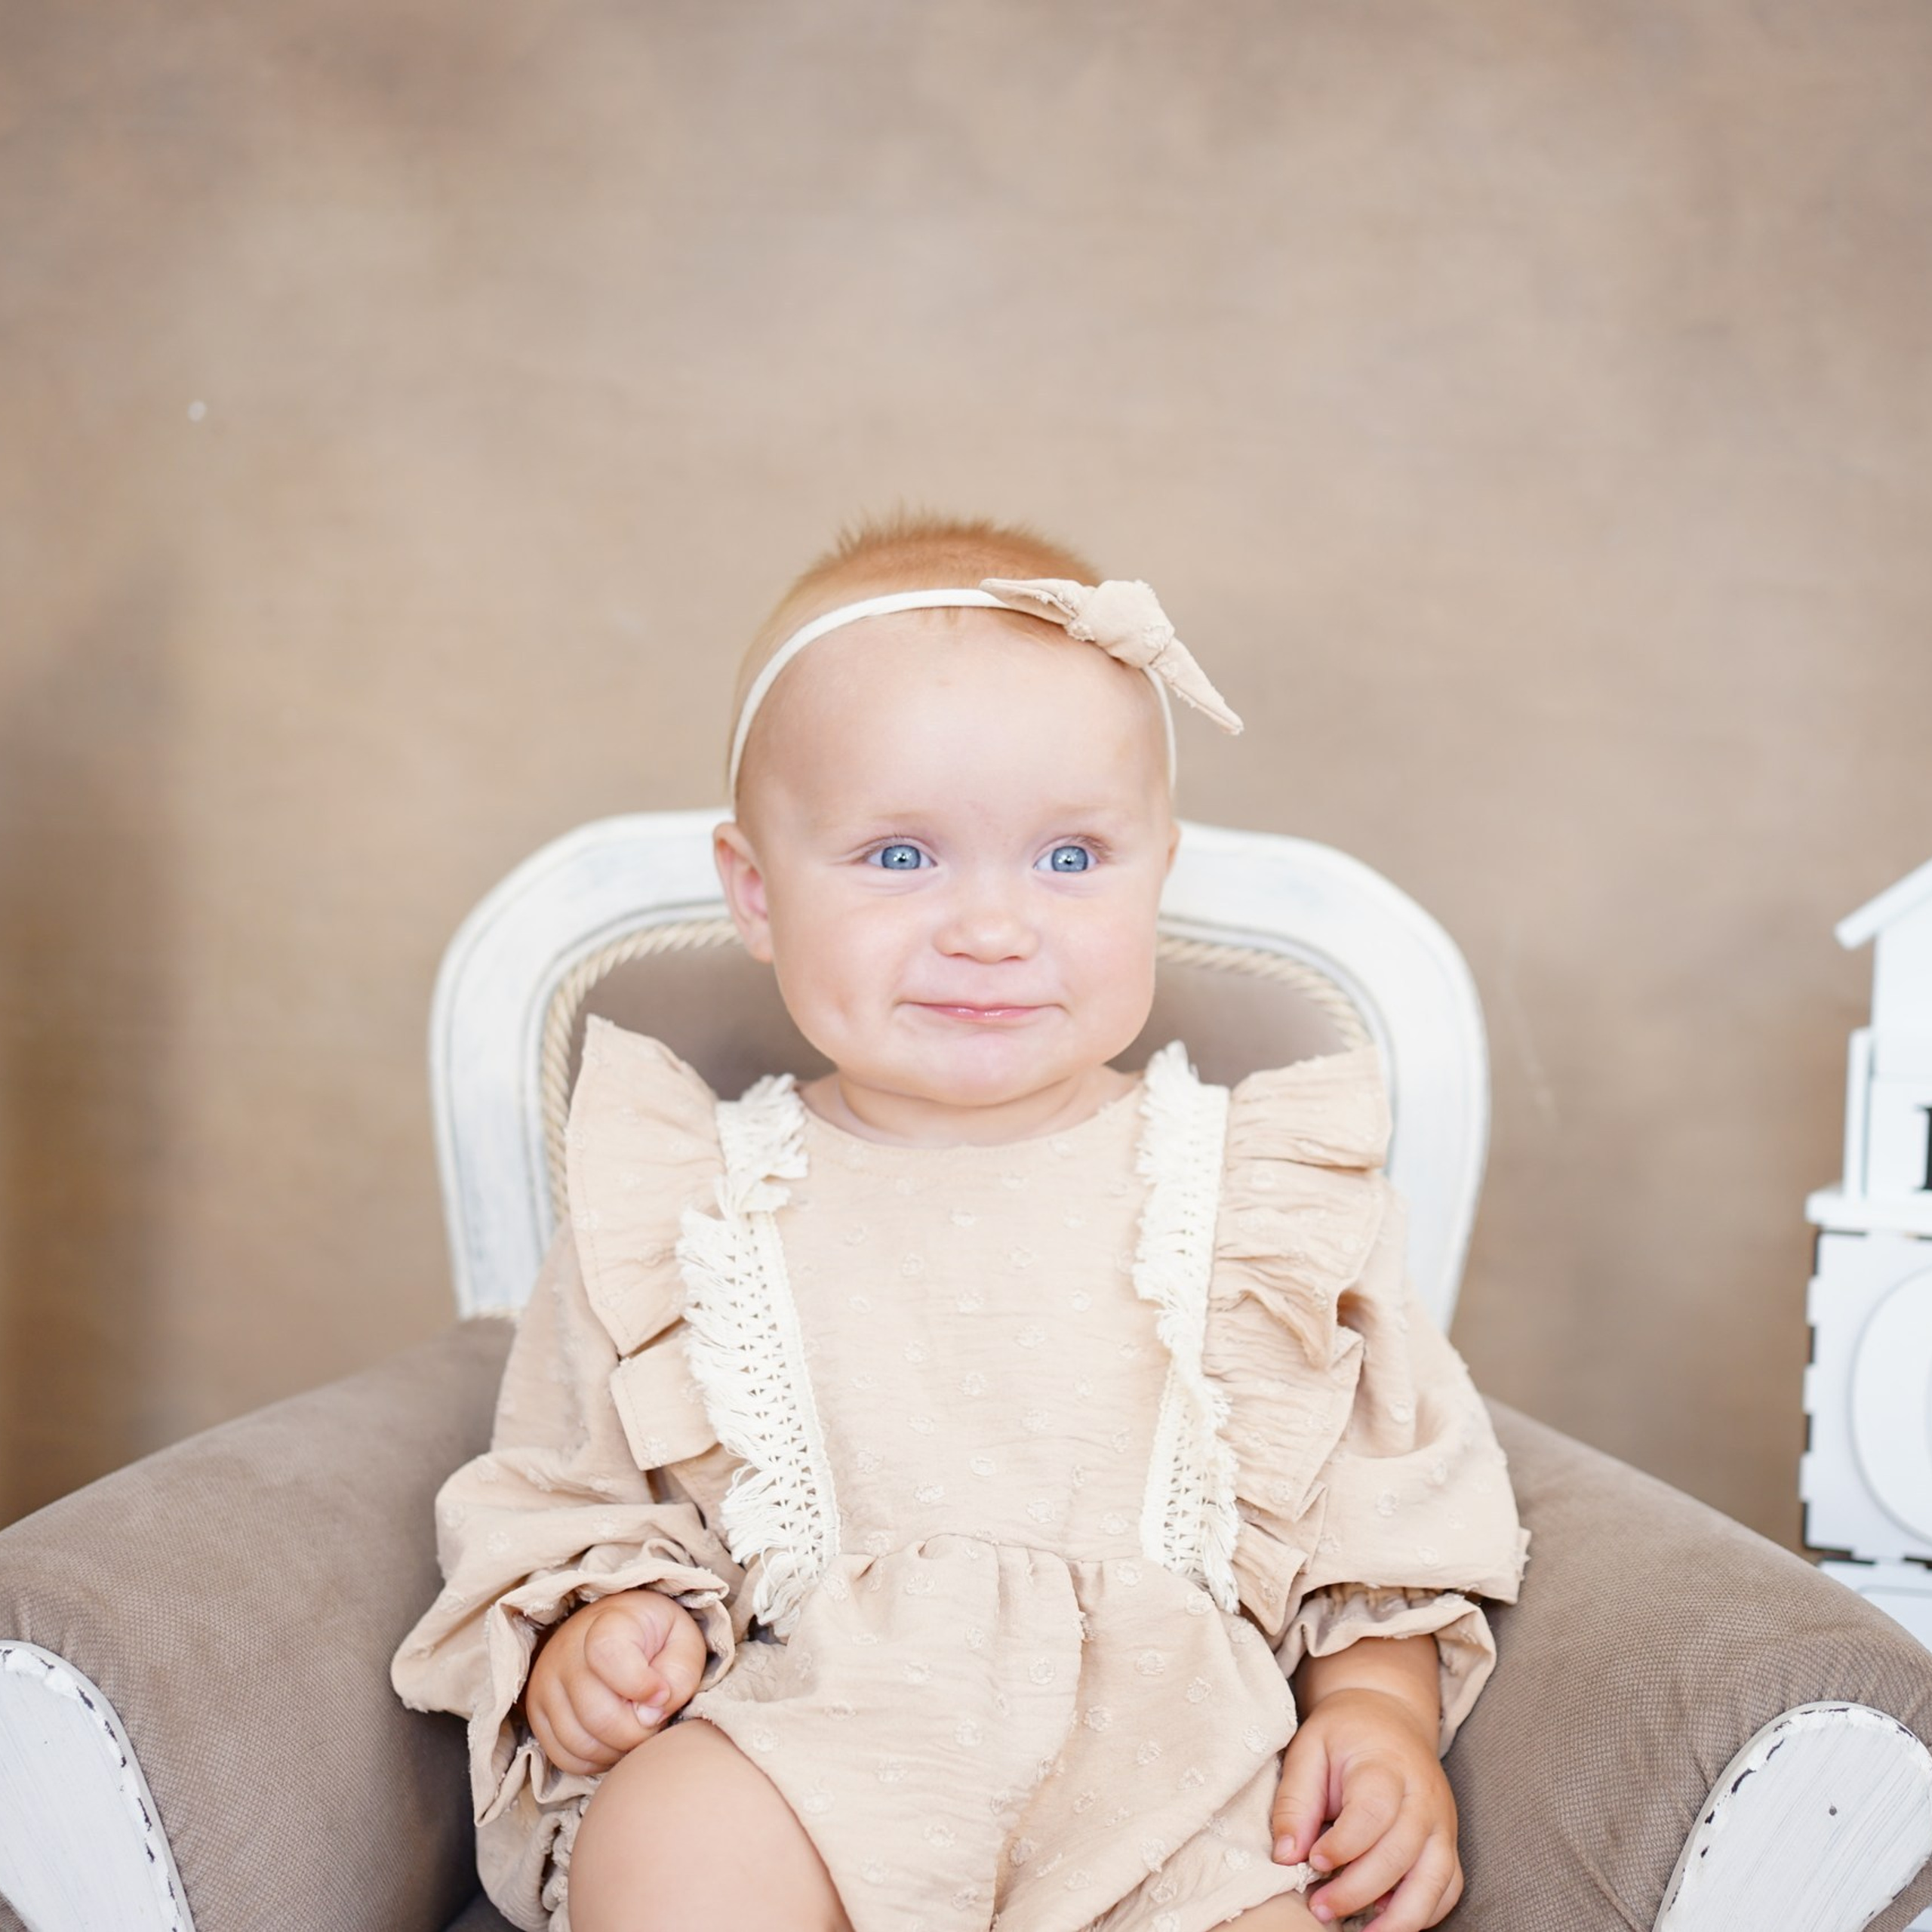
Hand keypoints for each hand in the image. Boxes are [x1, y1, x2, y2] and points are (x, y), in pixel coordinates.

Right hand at [524, 1588, 707, 1774]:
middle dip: (637, 1731)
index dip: (640, 1685)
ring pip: (581, 1744)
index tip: (662, 1692)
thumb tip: (650, 1714)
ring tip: (636, 1728)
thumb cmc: (656, 1636)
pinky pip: (564, 1757)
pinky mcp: (537, 1712)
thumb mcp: (684, 1640)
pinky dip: (595, 1760)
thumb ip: (679, 1673)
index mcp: (606, 1623)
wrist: (614, 1627)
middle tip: (654, 1719)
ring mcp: (546, 1683)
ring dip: (618, 1750)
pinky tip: (614, 1740)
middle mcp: (565, 1652)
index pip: (608, 1656)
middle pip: (598, 1716)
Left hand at [1274, 1639, 1460, 1928]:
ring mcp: (1442, 1824)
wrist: (1389, 1718)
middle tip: (1319, 1907)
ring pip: (1436, 1880)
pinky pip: (1448, 1889)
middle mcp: (1423, 1798)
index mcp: (1387, 1767)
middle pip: (1402, 1854)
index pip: (1373, 1814)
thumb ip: (1294, 1800)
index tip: (1312, 1861)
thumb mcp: (1309, 1749)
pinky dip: (1423, 1913)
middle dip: (1359, 1890)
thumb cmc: (1344, 1736)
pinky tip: (1386, 1921)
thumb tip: (1284, 1856)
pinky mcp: (1449, 1844)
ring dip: (1400, 1917)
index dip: (1343, 1845)